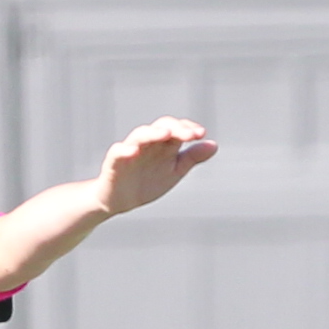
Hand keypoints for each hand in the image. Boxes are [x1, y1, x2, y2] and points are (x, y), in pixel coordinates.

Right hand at [90, 118, 217, 215]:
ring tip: (166, 134)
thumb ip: (192, 158)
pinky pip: (118, 153)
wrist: (120, 201)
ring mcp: (130, 151)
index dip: (188, 128)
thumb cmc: (147, 181)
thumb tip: (214, 145)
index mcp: (163, 144)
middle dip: (175, 128)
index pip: (176, 128)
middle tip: (189, 135)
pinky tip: (133, 152)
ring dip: (153, 133)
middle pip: (161, 127)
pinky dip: (125, 150)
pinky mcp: (114, 162)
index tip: (201, 134)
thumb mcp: (174, 171)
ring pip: (140, 135)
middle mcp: (147, 143)